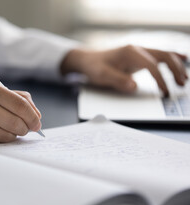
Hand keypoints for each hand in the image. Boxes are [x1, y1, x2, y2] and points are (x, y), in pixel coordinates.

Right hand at [0, 76, 41, 142]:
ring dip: (12, 135)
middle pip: (16, 123)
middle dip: (25, 129)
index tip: (36, 123)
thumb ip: (14, 97)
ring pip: (6, 136)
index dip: (33, 117)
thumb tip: (36, 114)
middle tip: (25, 129)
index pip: (20, 105)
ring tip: (9, 129)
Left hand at [61, 45, 187, 95]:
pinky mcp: (139, 57)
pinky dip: (171, 58)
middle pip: (163, 56)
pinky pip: (159, 56)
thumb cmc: (94, 67)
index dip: (160, 79)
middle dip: (175, 70)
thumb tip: (134, 86)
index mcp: (130, 52)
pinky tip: (183, 60)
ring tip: (184, 79)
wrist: (87, 60)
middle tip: (181, 84)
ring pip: (163, 55)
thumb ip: (118, 80)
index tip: (165, 92)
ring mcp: (139, 52)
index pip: (151, 65)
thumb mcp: (102, 76)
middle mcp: (137, 49)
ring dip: (176, 65)